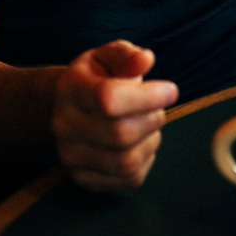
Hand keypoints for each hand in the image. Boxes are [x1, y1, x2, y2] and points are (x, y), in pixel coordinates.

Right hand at [52, 40, 179, 191]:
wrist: (67, 108)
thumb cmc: (96, 78)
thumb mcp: (107, 57)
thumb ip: (127, 56)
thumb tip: (146, 59)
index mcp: (71, 90)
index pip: (109, 99)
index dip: (147, 97)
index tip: (171, 90)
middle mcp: (64, 126)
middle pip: (120, 134)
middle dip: (152, 119)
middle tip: (159, 108)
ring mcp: (71, 157)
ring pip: (127, 161)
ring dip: (151, 141)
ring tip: (150, 124)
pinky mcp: (84, 179)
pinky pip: (130, 179)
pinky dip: (146, 160)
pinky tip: (142, 142)